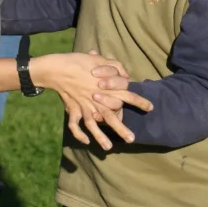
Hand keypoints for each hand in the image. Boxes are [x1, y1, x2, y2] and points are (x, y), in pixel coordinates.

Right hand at [30, 52, 152, 150]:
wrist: (57, 68)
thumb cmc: (78, 61)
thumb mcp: (99, 59)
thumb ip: (115, 66)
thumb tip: (126, 75)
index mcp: (106, 87)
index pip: (127, 95)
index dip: (139, 102)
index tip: (150, 108)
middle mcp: (96, 99)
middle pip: (111, 116)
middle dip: (121, 129)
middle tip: (132, 139)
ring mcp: (83, 106)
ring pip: (93, 125)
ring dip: (100, 137)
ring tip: (108, 148)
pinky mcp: (72, 109)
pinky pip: (75, 124)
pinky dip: (79, 134)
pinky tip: (86, 141)